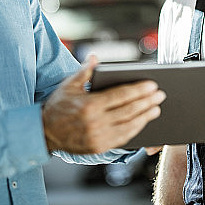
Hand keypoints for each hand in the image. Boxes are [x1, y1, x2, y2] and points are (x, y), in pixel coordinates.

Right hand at [42, 55, 165, 153]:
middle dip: (147, 102)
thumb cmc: (58, 106)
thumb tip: (95, 56)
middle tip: (160, 95)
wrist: (44, 133)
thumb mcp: (68, 85)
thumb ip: (84, 71)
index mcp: (89, 105)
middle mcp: (95, 123)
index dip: (138, 90)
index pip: (120, 96)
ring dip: (145, 116)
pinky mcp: (99, 148)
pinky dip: (135, 129)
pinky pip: (123, 138)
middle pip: (128, 110)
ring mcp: (98, 138)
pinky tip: (143, 121)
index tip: (152, 85)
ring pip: (129, 126)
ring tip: (156, 108)